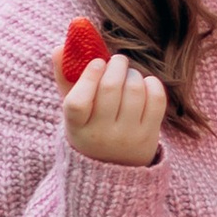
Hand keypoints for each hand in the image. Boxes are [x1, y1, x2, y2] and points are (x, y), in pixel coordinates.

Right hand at [61, 50, 166, 166]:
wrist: (113, 169)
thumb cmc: (90, 128)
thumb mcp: (74, 111)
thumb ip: (65, 79)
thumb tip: (60, 47)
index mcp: (76, 128)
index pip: (77, 103)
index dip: (88, 77)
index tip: (96, 63)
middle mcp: (101, 136)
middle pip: (110, 89)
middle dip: (116, 65)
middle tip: (116, 61)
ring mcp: (127, 137)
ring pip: (134, 90)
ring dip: (133, 74)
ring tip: (128, 75)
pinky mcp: (150, 135)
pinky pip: (156, 99)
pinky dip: (151, 84)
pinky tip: (144, 85)